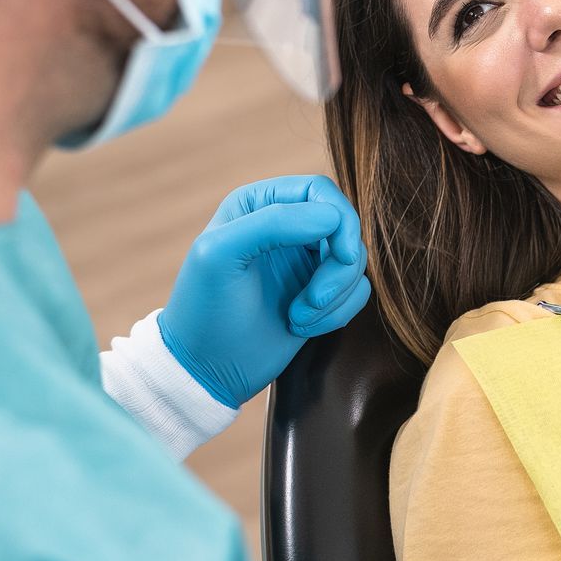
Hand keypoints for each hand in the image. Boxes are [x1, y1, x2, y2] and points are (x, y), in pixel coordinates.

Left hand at [157, 174, 371, 407]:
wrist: (207, 369)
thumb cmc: (204, 309)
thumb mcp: (221, 254)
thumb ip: (272, 222)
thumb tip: (332, 217)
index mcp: (259, 205)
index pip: (321, 191)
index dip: (340, 220)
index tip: (342, 256)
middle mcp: (286, 227)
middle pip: (345, 227)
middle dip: (340, 267)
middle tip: (314, 299)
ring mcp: (306, 261)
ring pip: (355, 261)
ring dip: (335, 296)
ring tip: (299, 319)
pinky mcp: (320, 293)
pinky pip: (357, 291)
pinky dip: (338, 313)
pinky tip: (303, 328)